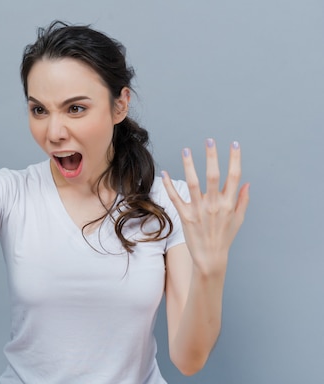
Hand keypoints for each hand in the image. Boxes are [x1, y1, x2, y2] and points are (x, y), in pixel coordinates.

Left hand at [161, 139, 249, 274]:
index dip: (235, 159)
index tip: (234, 144)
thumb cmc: (224, 238)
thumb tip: (247, 183)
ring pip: (194, 183)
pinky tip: (165, 172)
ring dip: (189, 165)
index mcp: (229, 203)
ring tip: (186, 150)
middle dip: (212, 157)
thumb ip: (243, 200)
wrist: (210, 258)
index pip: (234, 176)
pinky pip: (176, 198)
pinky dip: (170, 185)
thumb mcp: (238, 219)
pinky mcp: (185, 216)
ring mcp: (199, 210)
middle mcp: (214, 204)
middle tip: (209, 140)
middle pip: (214, 175)